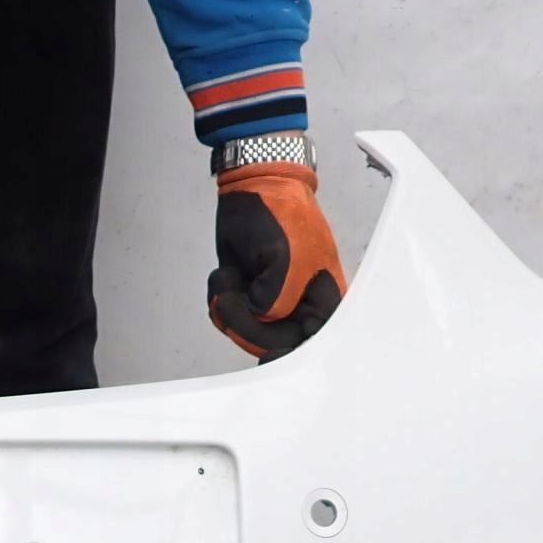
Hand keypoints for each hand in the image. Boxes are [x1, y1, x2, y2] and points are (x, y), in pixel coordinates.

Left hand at [207, 159, 345, 359]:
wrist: (253, 188)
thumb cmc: (281, 215)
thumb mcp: (287, 261)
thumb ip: (278, 303)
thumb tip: (262, 319)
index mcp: (323, 303)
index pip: (309, 347)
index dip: (284, 354)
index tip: (266, 351)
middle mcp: (299, 309)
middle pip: (270, 347)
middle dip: (243, 325)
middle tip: (232, 296)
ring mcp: (270, 305)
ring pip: (244, 335)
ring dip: (227, 309)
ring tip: (230, 279)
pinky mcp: (245, 297)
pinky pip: (227, 319)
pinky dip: (218, 301)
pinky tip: (226, 277)